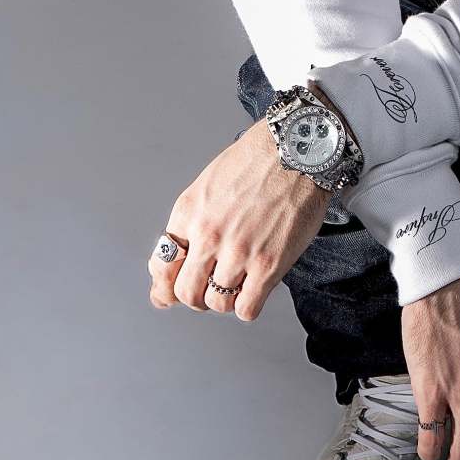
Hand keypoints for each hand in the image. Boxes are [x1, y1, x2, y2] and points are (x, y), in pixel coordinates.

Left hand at [148, 122, 330, 320]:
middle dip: (194, 298)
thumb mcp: (207, 185)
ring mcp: (239, 252)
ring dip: (224, 300)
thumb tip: (178, 255)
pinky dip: (247, 307)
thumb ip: (191, 221)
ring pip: (216, 304)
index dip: (163, 287)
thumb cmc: (257, 161)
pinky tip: (253, 290)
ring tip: (236, 285)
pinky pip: (246, 309)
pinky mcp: (268, 265)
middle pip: (186, 293)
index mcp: (189, 213)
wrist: (298, 150)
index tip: (167, 294)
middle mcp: (209, 235)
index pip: (161, 266)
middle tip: (206, 292)